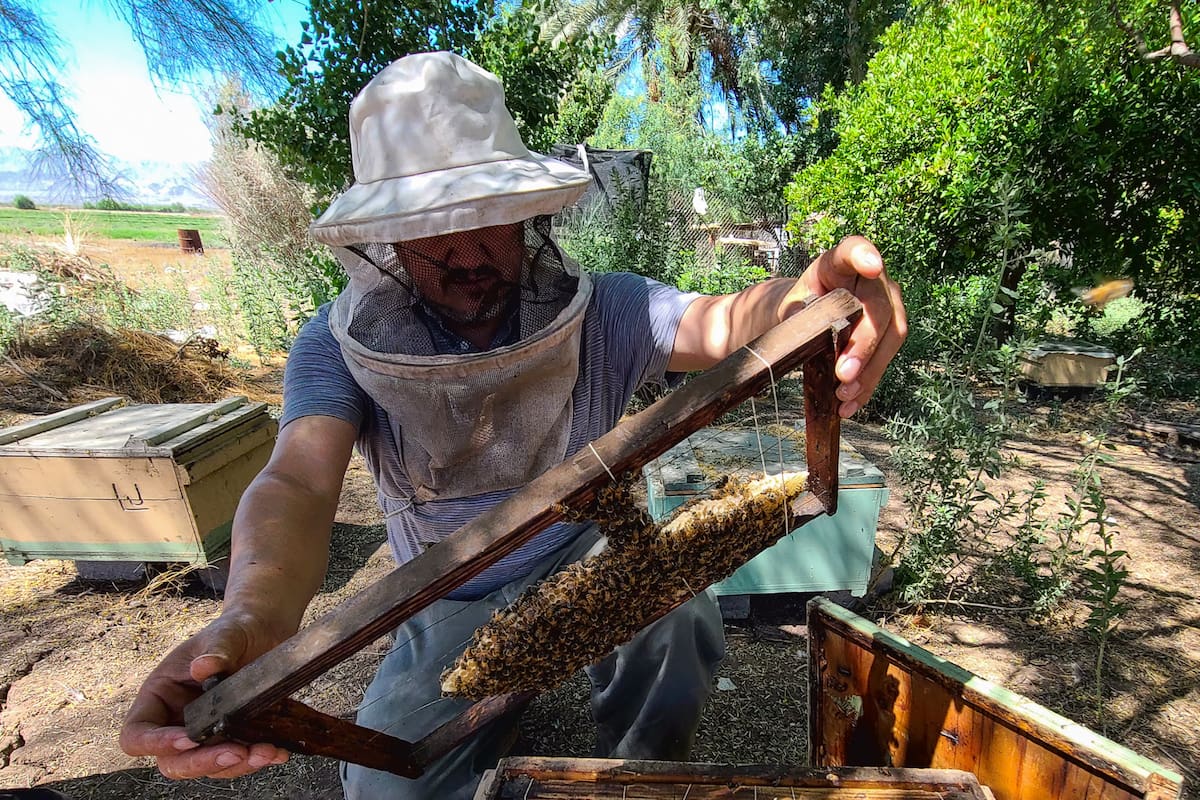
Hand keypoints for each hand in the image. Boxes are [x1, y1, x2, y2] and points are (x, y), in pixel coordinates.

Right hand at [119, 614, 290, 779]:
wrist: (265, 632)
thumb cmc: (235, 630)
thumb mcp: (226, 633)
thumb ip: (216, 648)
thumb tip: (203, 667)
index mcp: (159, 696)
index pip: (137, 733)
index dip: (155, 743)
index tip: (188, 737)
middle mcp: (176, 721)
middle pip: (172, 761)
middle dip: (202, 762)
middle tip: (236, 752)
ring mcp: (204, 733)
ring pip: (207, 767)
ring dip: (236, 765)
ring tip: (266, 751)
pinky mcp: (232, 738)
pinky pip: (236, 760)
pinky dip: (255, 760)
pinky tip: (277, 751)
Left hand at [797, 236, 905, 416]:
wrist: (803, 322)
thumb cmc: (797, 308)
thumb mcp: (787, 307)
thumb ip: (794, 312)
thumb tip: (802, 322)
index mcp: (839, 263)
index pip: (854, 250)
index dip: (864, 255)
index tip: (871, 265)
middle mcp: (871, 281)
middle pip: (880, 309)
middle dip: (864, 345)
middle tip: (844, 375)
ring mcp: (886, 306)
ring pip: (891, 337)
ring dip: (869, 371)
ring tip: (844, 396)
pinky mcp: (888, 335)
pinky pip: (885, 360)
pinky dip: (868, 385)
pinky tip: (850, 404)